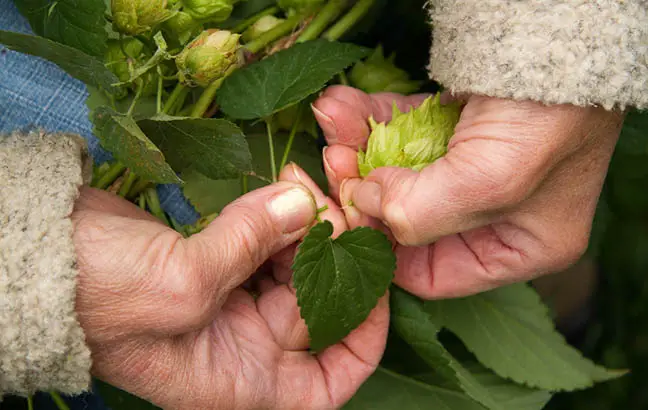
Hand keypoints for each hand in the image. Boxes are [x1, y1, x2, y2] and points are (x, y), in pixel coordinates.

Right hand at [72, 164, 387, 409]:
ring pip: (296, 264)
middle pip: (319, 304)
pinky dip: (281, 212)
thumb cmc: (94, 297)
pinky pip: (268, 238)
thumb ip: (251, 243)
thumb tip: (304, 203)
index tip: (374, 283)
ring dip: (309, 223)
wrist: (34, 256)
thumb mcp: (178, 283)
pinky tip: (286, 183)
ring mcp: (231, 300)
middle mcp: (242, 345)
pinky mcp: (219, 260)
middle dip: (334, 253)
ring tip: (306, 181)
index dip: (363, 338)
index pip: (328, 380)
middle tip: (334, 201)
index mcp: (238, 379)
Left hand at [313, 86, 623, 298]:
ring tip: (331, 120)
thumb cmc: (550, 116)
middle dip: (362, 191)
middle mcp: (492, 214)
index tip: (350, 218)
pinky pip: (398, 133)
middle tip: (333, 164)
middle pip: (403, 219)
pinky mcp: (452, 128)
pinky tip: (339, 104)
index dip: (383, 251)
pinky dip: (367, 119)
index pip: (432, 274)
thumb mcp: (490, 181)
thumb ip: (422, 213)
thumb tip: (365, 204)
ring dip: (356, 148)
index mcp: (518, 247)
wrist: (560, 34)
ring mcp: (470, 169)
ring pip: (394, 173)